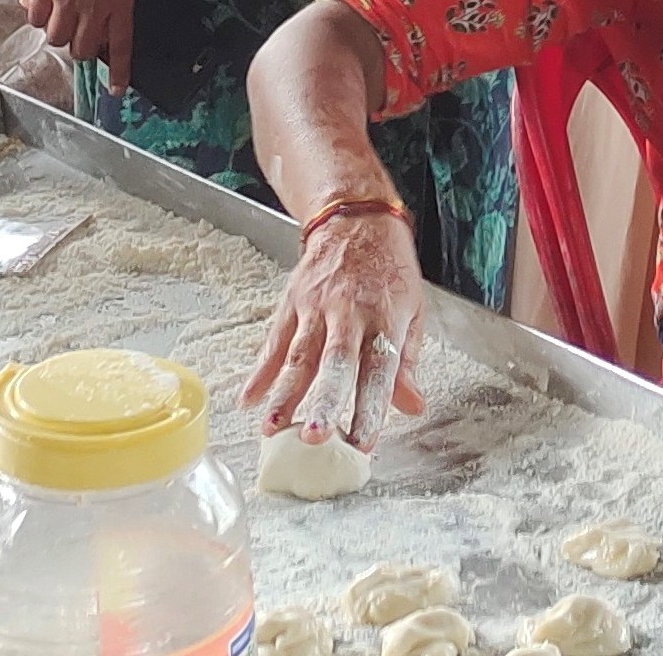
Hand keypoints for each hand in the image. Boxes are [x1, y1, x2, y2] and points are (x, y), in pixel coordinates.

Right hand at [25, 0, 158, 91]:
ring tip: (64, 22)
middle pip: (84, 50)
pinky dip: (38, 18)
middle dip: (86, 50)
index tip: (117, 90)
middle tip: (86, 36)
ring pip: (57, 39)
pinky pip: (36, 19)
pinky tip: (43, 7)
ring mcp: (65, 0)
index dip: (120, 71)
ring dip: (61, 35)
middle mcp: (92, 7)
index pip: (121, 46)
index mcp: (119, 1)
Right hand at [244, 211, 428, 449]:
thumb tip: (412, 407)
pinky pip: (274, 340)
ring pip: (299, 355)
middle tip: (314, 437)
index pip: (379, 370)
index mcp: (385, 318)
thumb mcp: (413, 310)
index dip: (371, 407)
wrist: (357, 219)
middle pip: (334, 363)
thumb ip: (408, 362)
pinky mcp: (293, 300)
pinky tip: (249, 399)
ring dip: (284, 394)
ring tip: (272, 429)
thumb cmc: (390, 270)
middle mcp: (349, 313)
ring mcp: (317, 306)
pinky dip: (260, 371)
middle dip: (323, 402)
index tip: (363, 442)